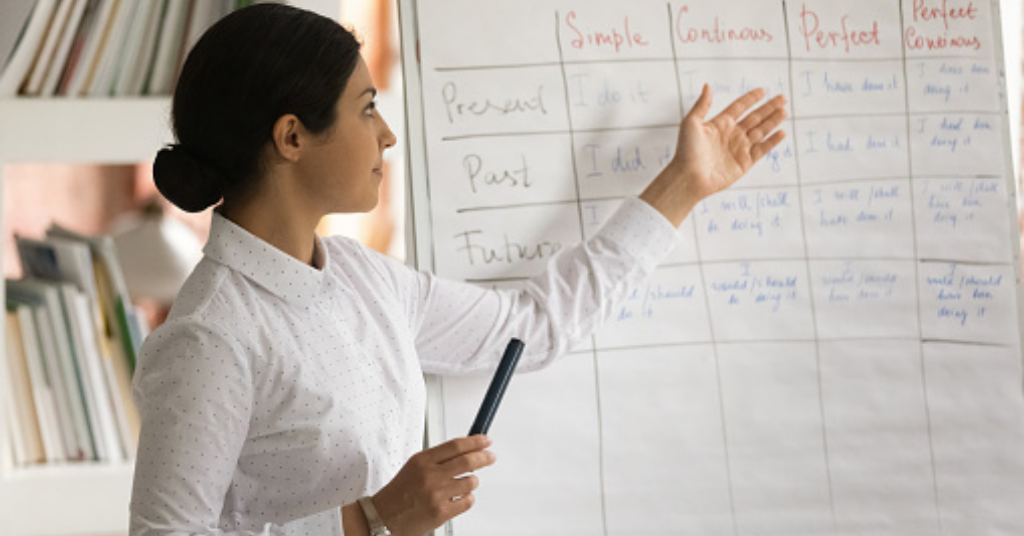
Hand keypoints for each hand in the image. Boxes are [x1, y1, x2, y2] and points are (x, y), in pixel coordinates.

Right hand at [372, 435, 495, 535]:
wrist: (382, 517)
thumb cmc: (399, 493)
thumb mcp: (414, 467)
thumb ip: (437, 459)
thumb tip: (466, 451)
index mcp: (422, 460)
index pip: (456, 445)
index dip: (475, 441)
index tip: (486, 440)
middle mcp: (430, 475)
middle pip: (468, 461)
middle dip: (484, 457)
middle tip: (491, 456)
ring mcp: (436, 495)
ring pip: (471, 482)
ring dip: (472, 481)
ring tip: (464, 483)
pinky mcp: (441, 513)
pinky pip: (467, 501)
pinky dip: (467, 498)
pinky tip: (459, 498)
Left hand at [641, 84, 787, 226]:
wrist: (689, 177)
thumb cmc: (686, 151)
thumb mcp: (691, 123)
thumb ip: (702, 104)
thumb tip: (707, 85)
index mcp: (720, 124)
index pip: (739, 107)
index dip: (751, 99)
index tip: (763, 90)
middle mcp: (731, 135)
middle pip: (755, 117)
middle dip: (769, 108)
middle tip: (782, 98)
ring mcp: (739, 148)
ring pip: (761, 131)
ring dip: (773, 121)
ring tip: (784, 111)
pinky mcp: (745, 163)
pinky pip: (762, 149)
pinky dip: (773, 141)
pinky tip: (782, 132)